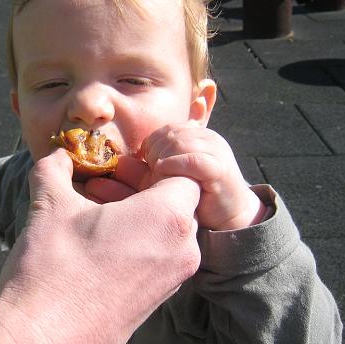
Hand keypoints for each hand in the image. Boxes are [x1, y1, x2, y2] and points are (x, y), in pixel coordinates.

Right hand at [0, 149, 201, 343]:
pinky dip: (136, 240)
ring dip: (136, 213)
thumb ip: (56, 169)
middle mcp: (183, 248)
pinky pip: (158, 256)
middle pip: (178, 200)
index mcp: (169, 217)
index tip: (122, 162)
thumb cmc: (53, 271)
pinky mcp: (157, 300)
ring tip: (92, 207)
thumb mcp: (50, 206)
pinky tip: (95, 240)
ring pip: (168, 229)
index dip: (154, 161)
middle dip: (142, 185)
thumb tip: (58, 154)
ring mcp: (173, 279)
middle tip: (103, 180)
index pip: (184, 171)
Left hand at [141, 123, 264, 230]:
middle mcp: (210, 138)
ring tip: (158, 173)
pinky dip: (174, 165)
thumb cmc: (197, 195)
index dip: (152, 142)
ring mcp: (217, 152)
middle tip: (151, 168)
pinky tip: (163, 173)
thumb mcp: (171, 176)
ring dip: (163, 157)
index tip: (146, 160)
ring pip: (181, 143)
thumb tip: (116, 164)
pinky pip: (192, 159)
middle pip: (172, 134)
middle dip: (156, 150)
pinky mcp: (219, 169)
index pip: (169, 128)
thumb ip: (150, 166)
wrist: (229, 215)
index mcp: (200, 135)